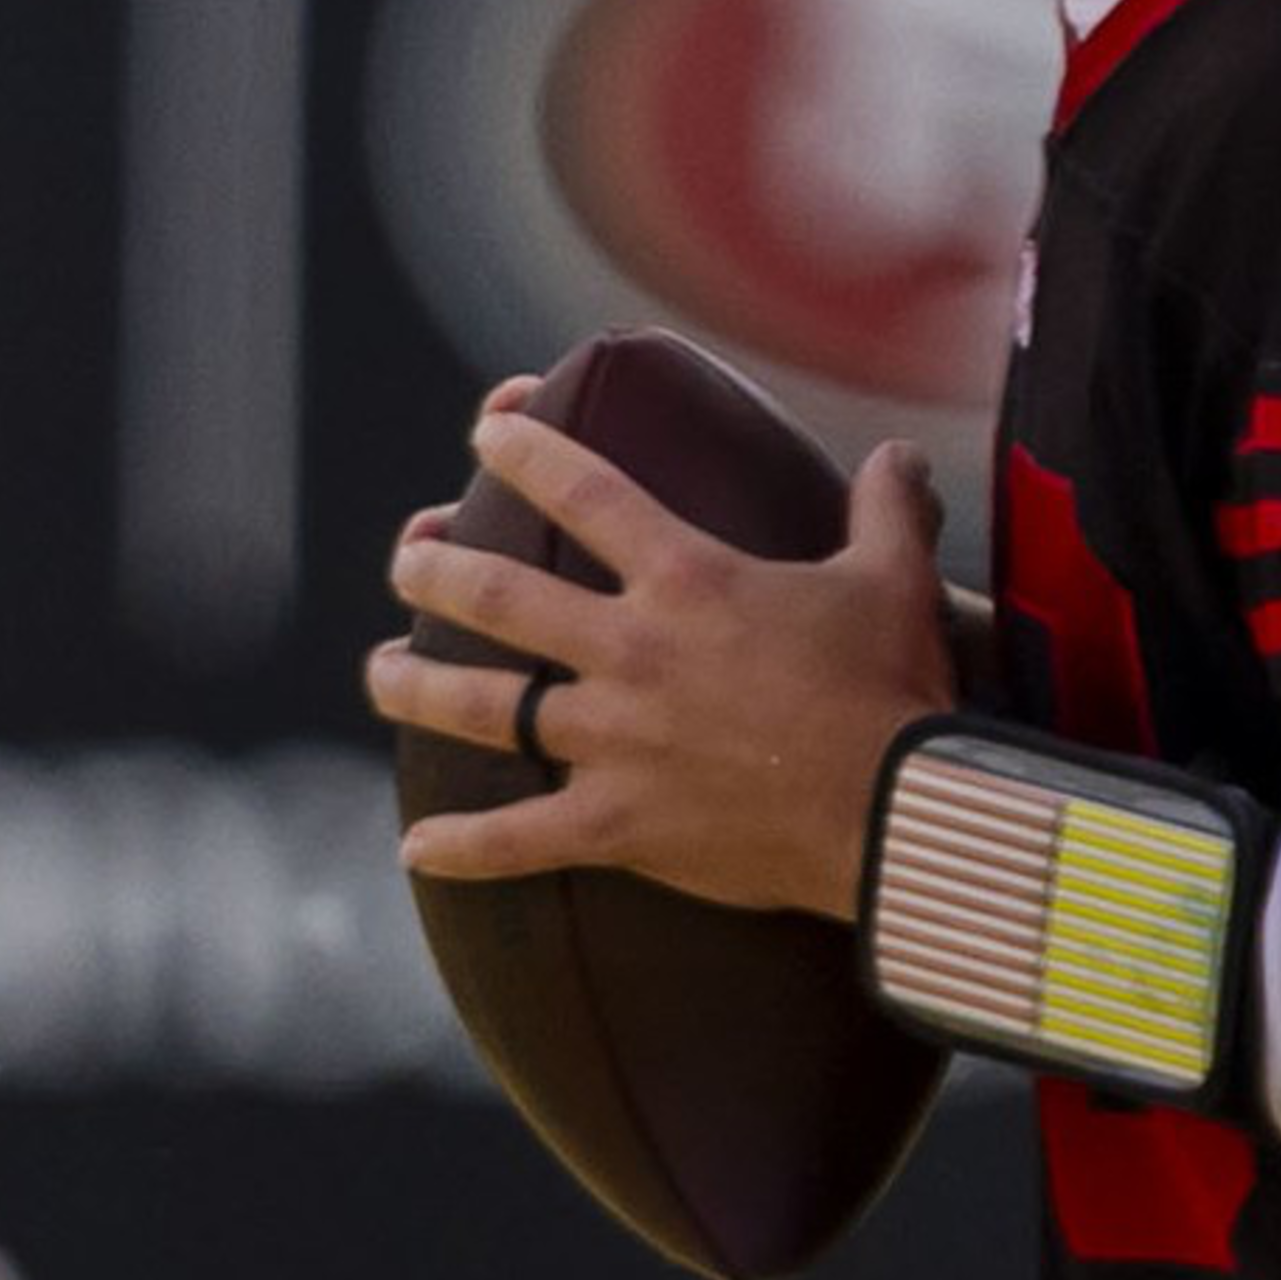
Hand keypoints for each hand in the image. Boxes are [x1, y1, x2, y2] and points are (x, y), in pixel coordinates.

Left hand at [366, 405, 959, 923]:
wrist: (892, 810)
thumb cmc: (894, 690)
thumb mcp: (896, 580)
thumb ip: (888, 507)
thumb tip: (901, 454)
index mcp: (687, 579)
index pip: (584, 492)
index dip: (525, 451)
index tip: (487, 431)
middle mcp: (631, 650)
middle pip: (498, 596)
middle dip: (435, 570)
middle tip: (406, 560)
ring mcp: (613, 740)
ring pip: (481, 707)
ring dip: (414, 686)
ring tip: (379, 673)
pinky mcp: (618, 824)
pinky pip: (519, 838)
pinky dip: (463, 845)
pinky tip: (415, 847)